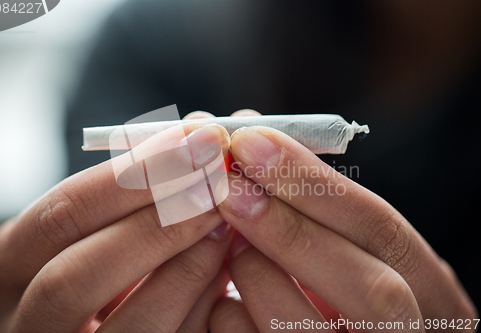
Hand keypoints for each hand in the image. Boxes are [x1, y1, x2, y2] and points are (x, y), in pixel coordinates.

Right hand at [0, 121, 231, 332]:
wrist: (115, 314)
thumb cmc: (108, 247)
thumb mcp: (107, 214)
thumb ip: (146, 176)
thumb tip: (202, 126)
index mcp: (12, 264)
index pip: (63, 212)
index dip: (134, 174)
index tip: (197, 140)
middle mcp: (28, 319)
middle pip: (79, 272)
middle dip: (159, 219)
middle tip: (217, 181)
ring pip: (133, 322)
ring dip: (190, 262)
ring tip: (228, 219)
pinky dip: (204, 301)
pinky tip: (226, 262)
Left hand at [212, 122, 476, 331]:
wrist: (341, 331)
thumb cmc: (343, 284)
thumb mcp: (349, 244)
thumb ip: (314, 201)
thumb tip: (252, 138)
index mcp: (427, 287)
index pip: (382, 228)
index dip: (313, 182)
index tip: (251, 142)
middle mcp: (411, 332)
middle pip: (371, 289)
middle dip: (289, 229)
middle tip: (228, 186)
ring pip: (308, 330)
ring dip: (255, 274)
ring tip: (229, 245)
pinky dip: (231, 317)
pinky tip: (225, 296)